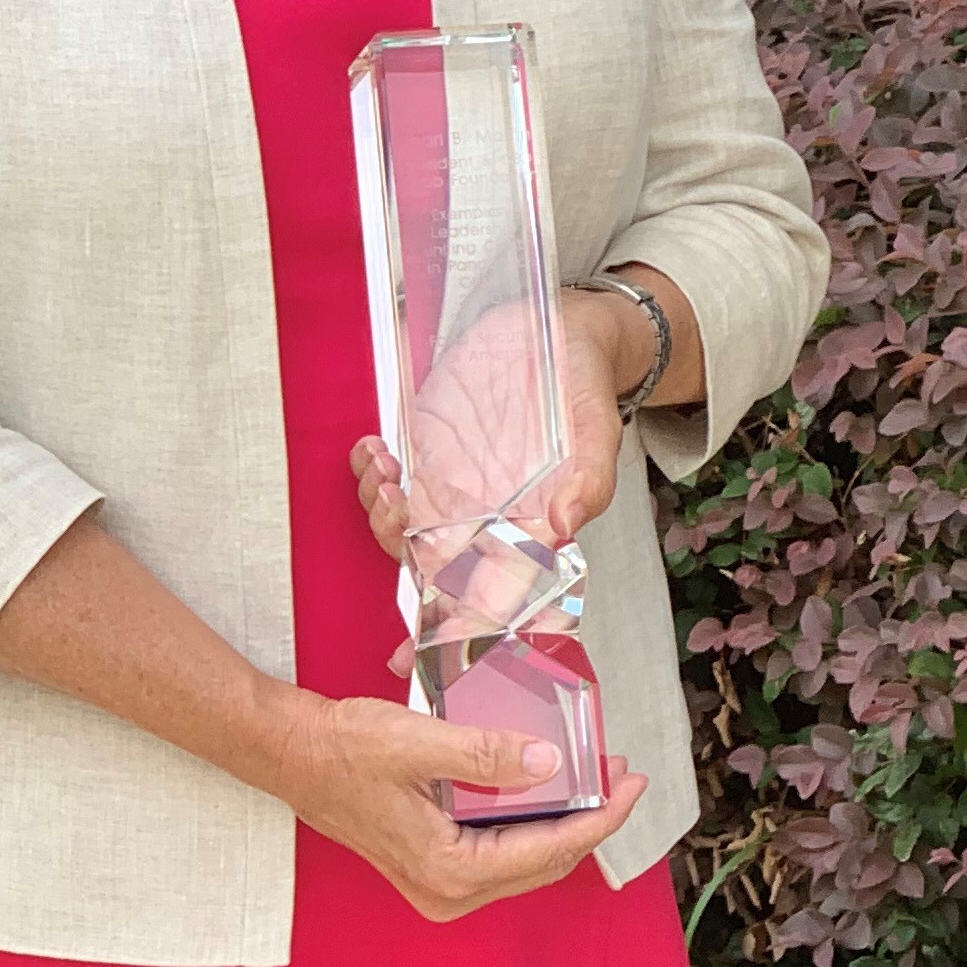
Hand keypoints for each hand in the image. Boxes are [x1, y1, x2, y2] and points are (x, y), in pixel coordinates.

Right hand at [268, 685, 650, 921]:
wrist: (291, 755)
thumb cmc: (345, 749)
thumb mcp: (419, 744)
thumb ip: (488, 756)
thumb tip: (552, 764)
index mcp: (450, 871)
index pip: (550, 851)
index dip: (600, 817)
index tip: (633, 784)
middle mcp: (447, 891)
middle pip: (544, 863)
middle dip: (589, 820)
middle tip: (621, 775)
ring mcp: (438, 884)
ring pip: (525, 861)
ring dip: (562, 821)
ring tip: (595, 778)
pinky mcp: (431, 867)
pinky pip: (500, 852)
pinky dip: (530, 823)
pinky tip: (547, 790)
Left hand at [351, 282, 674, 588]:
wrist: (562, 333)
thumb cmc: (584, 387)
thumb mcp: (597, 429)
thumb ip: (589, 479)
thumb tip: (565, 525)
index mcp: (527, 527)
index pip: (489, 591)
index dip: (455, 620)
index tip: (422, 633)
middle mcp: (485, 515)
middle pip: (429, 562)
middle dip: (395, 543)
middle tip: (392, 503)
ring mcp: (452, 486)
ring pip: (401, 525)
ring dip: (378, 507)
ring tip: (384, 467)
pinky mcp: (430, 453)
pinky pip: (389, 480)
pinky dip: (369, 473)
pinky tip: (375, 449)